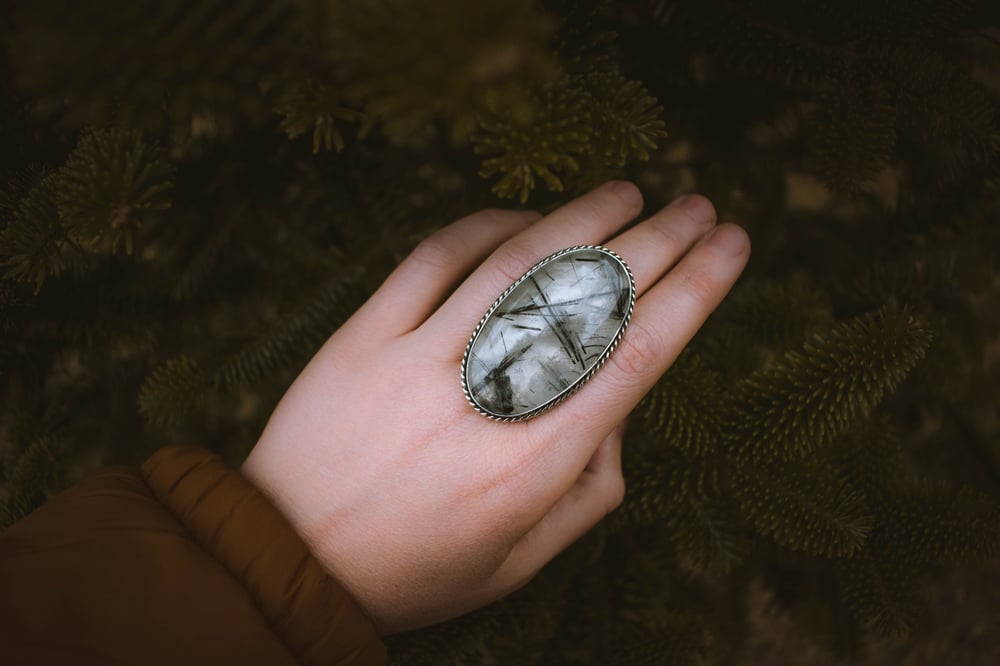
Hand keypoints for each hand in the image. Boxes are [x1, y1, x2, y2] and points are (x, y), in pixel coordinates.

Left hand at [241, 182, 749, 633]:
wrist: (287, 560)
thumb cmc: (414, 567)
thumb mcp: (519, 560)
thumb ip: (587, 488)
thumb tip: (614, 408)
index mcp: (530, 466)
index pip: (633, 356)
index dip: (693, 292)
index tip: (732, 246)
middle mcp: (481, 403)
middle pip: (585, 298)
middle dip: (656, 243)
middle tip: (699, 206)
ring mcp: (414, 360)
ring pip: (514, 265)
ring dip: (578, 218)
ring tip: (627, 193)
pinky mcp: (361, 336)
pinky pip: (431, 260)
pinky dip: (485, 226)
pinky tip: (525, 216)